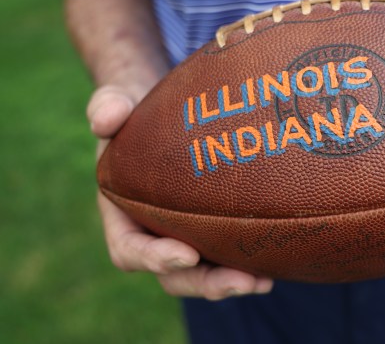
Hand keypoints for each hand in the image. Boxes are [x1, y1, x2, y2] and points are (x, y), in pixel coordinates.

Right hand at [89, 83, 272, 298]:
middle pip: (175, 275)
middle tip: (242, 282)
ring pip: (205, 271)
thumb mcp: (118, 102)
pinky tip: (278, 259)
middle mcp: (154, 233)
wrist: (159, 116)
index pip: (131, 249)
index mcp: (122, 215)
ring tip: (265, 281)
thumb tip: (105, 118)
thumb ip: (108, 106)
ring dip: (233, 281)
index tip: (186, 255)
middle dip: (206, 283)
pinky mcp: (210, 228)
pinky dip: (248, 260)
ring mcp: (184, 235)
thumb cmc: (137, 114)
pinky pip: (227, 253)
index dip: (155, 259)